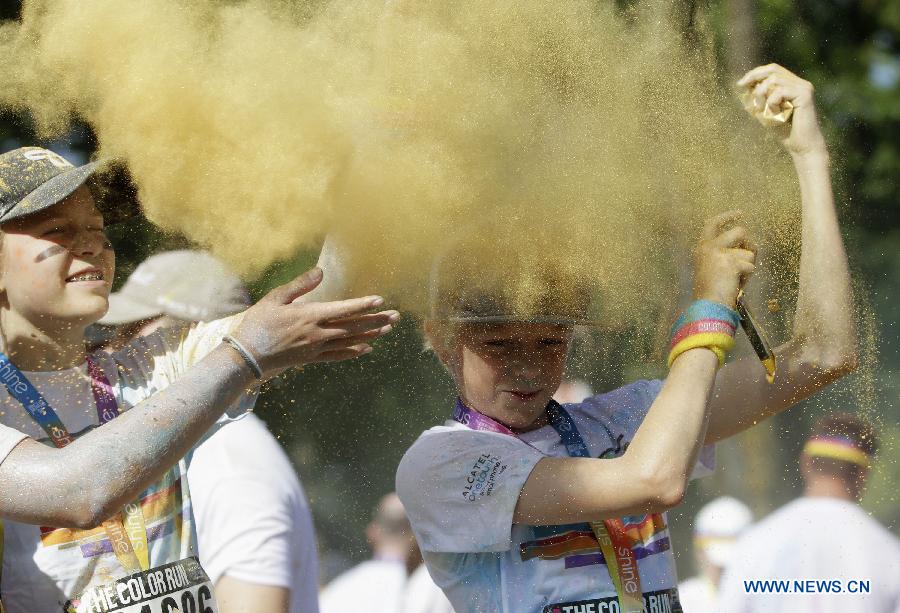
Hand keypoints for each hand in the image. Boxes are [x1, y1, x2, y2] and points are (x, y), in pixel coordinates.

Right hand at [231, 267, 398, 376]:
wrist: (247, 356)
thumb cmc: (258, 323)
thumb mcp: (276, 298)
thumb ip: (300, 285)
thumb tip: (320, 271)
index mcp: (310, 315)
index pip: (343, 309)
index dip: (363, 304)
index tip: (380, 300)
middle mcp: (318, 333)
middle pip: (353, 326)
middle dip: (376, 320)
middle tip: (396, 316)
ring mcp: (316, 347)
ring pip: (350, 341)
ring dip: (370, 334)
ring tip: (388, 329)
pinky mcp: (312, 358)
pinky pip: (338, 356)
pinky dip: (354, 352)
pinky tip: (366, 349)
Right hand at [693, 211, 756, 307]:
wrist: (708, 306)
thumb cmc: (711, 292)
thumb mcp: (713, 268)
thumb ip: (725, 255)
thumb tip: (748, 248)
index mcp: (702, 248)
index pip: (712, 223)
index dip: (727, 217)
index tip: (740, 213)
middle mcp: (708, 246)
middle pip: (740, 232)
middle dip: (748, 244)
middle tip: (748, 257)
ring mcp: (719, 253)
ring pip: (749, 252)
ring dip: (747, 266)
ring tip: (735, 280)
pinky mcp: (730, 262)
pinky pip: (750, 266)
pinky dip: (747, 277)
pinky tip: (736, 285)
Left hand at [737, 63, 826, 156]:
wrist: (802, 147)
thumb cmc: (785, 132)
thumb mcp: (765, 114)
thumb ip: (757, 101)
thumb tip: (742, 86)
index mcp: (792, 85)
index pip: (772, 70)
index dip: (755, 74)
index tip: (740, 84)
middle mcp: (800, 83)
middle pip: (773, 69)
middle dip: (754, 77)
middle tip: (741, 87)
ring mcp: (804, 87)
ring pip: (773, 80)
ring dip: (761, 95)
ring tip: (762, 111)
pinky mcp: (805, 94)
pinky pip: (779, 92)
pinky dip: (770, 103)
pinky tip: (774, 116)